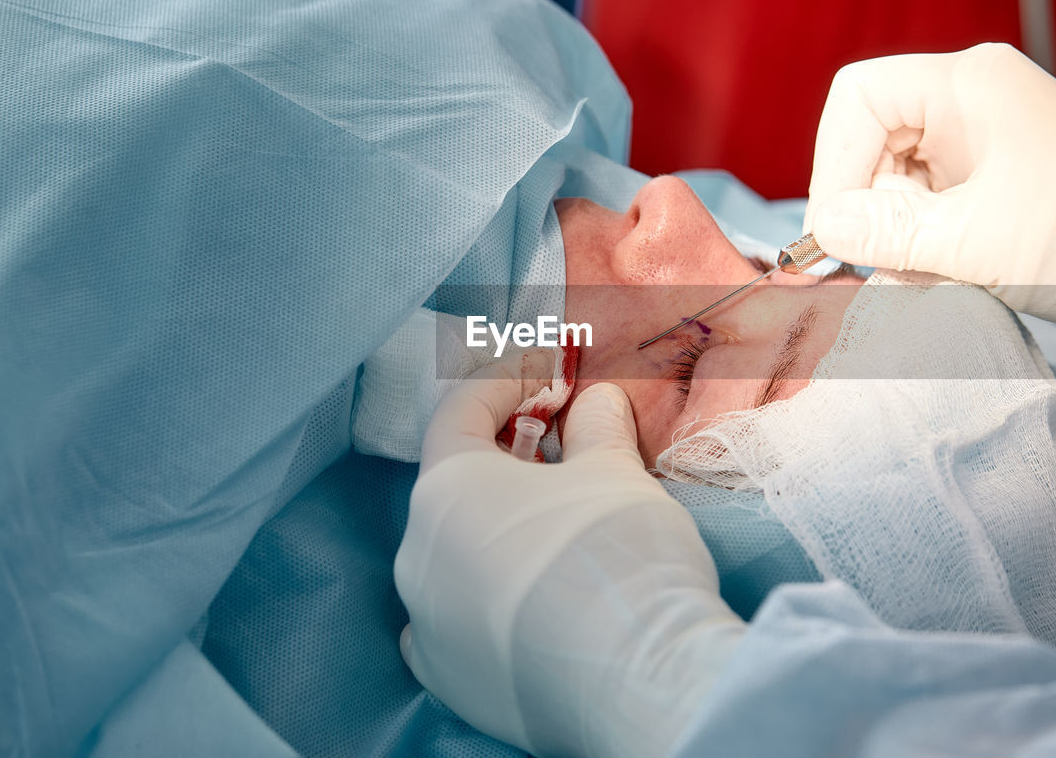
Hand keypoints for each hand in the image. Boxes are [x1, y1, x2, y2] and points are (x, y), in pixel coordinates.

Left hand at [395, 358, 744, 757]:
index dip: (507, 382)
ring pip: (457, 553)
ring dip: (501, 526)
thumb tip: (594, 403)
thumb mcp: (615, 470)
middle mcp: (417, 554)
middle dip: (509, 456)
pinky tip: (534, 592)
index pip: (460, 411)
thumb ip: (595, 427)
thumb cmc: (619, 553)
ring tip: (560, 522)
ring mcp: (426, 622)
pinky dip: (490, 592)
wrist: (639, 678)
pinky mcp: (448, 676)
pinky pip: (459, 617)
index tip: (551, 377)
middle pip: (457, 484)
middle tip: (564, 445)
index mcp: (446, 489)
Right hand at [804, 43, 1055, 326]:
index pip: (860, 99)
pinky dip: (919, 239)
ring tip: (919, 277)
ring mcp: (982, 136)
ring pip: (896, 175)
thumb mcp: (974, 245)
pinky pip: (926, 198)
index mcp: (971, 86)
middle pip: (873, 139)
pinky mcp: (989, 174)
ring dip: (893, 230)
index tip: (833, 225)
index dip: (834, 162)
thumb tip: (824, 228)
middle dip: (866, 204)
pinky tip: (940, 273)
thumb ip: (887, 235)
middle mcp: (973, 100)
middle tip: (875, 262)